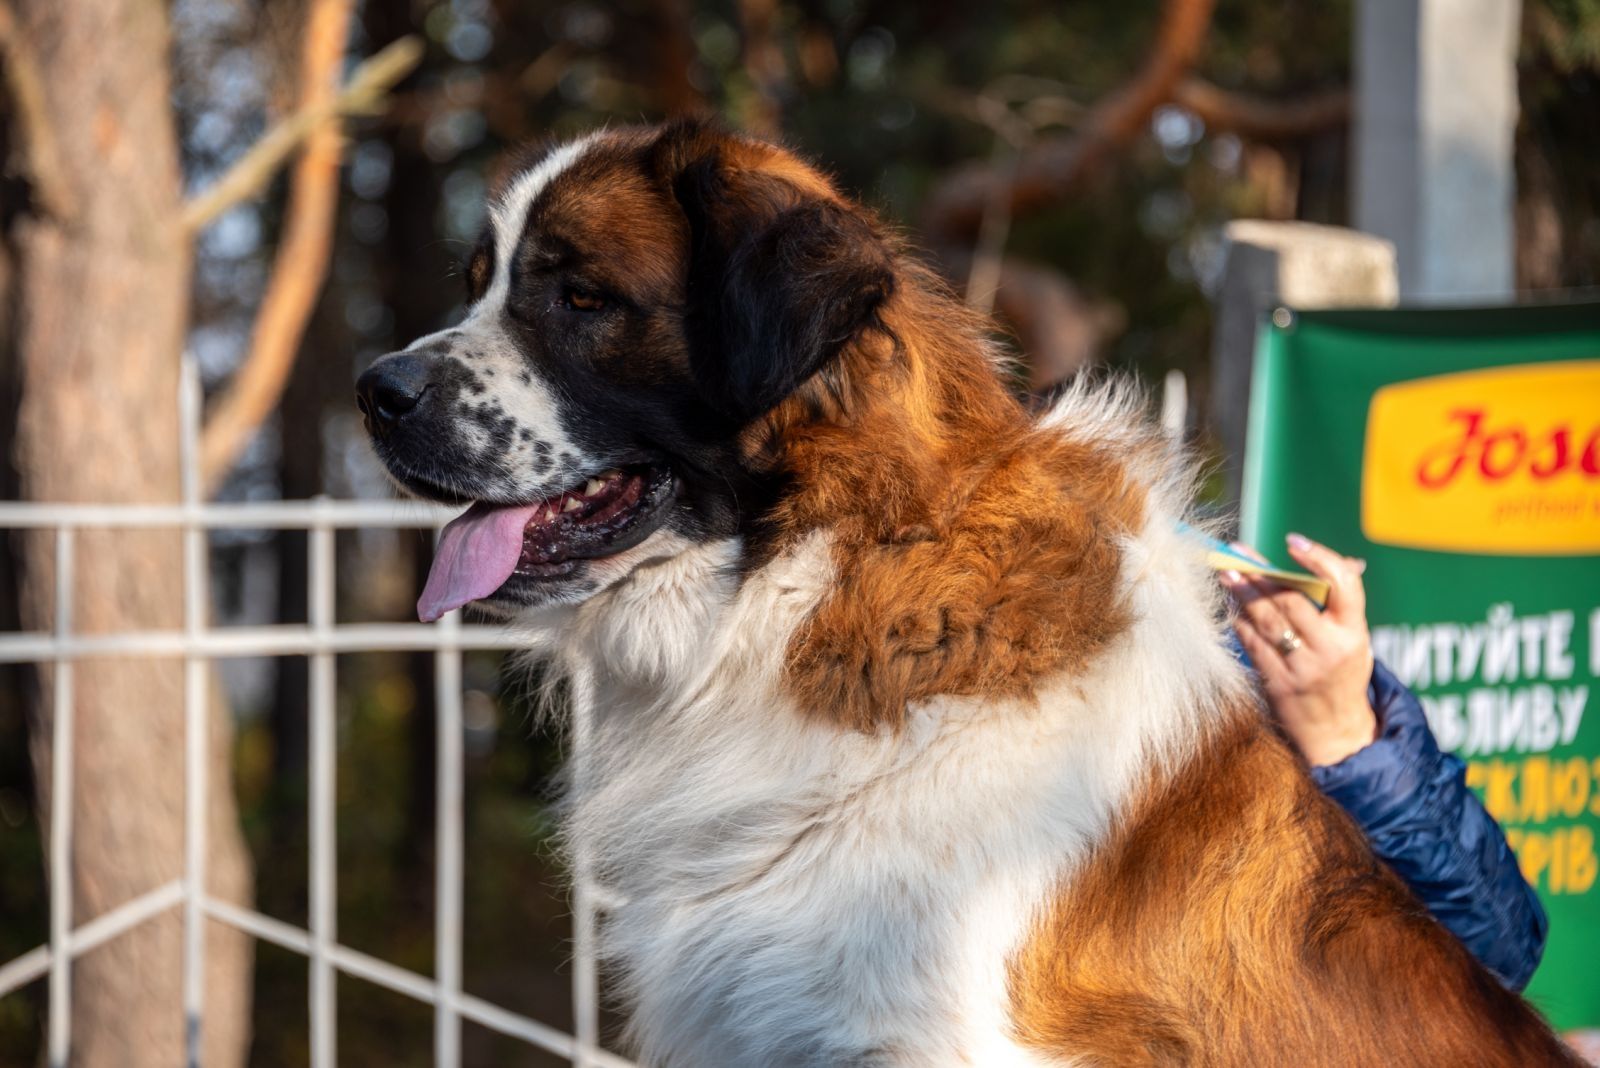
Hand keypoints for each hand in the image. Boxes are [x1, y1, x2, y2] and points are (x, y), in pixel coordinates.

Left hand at [1220, 533, 1377, 766]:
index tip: (1293, 541)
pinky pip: (1252, 644)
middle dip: (1261, 573)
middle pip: (1291, 600)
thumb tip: (1324, 558)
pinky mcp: (1276, 683)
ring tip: (1226, 572)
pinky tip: (1232, 607)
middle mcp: (1329, 649)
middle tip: (1237, 553)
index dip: (1320, 558)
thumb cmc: (1342, 673)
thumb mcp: (1354, 639)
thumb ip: (1339, 604)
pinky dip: (1240, 622)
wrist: (1337, 732)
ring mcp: (1301, 668)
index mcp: (1354, 633)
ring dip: (1243, 593)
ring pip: (1266, 620)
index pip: (1343, 586)